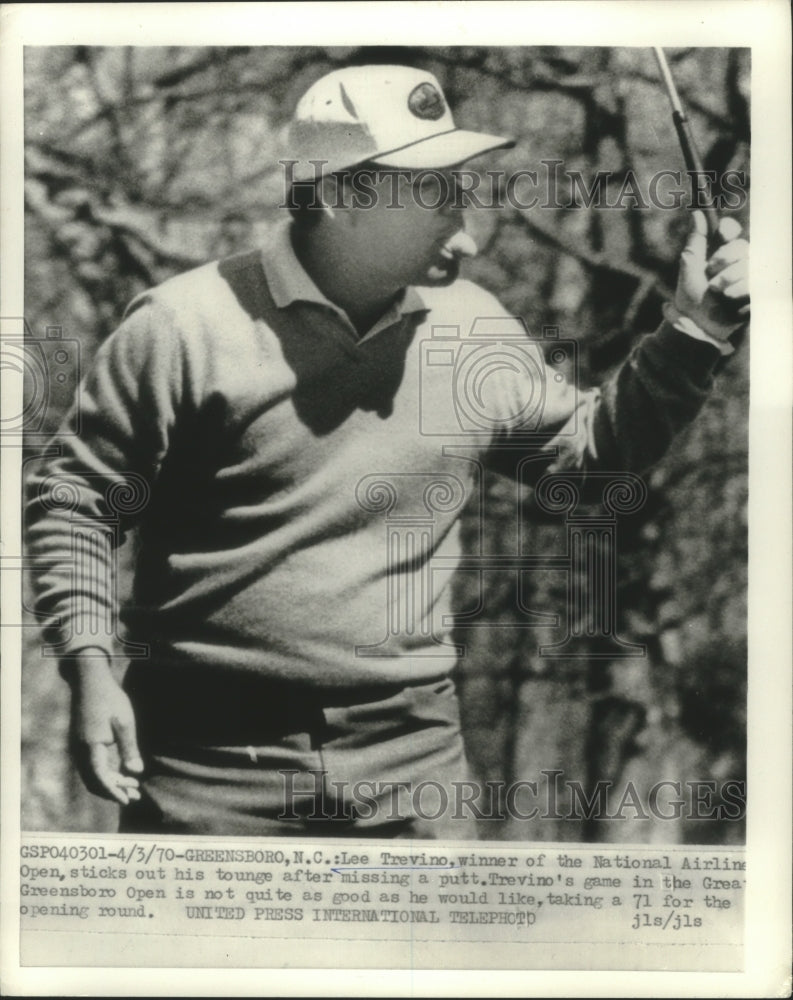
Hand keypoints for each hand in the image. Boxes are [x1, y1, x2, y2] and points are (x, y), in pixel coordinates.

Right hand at [65, 651, 143, 804]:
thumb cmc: (110, 700)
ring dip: (110, 784)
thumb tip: (137, 772)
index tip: (129, 799)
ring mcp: (78, 748)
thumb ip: (130, 748)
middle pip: (94, 782)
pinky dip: (104, 774)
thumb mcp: (125, 722)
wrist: (90, 682)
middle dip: (114, 791)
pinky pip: (90, 767)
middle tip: (136, 794)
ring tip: (132, 785)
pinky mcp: (80, 743)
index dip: (115, 792)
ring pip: (91, 776)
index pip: (101, 779)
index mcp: (90, 747)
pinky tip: (120, 772)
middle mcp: (80, 751)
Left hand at [674, 211, 749, 341]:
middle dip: (724, 259)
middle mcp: (736, 261)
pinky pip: (754, 283)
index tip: (723, 233)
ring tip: (718, 293)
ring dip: (729, 279)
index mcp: (719, 252)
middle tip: (711, 275)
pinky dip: (738, 292)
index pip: (730, 230)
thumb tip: (696, 212)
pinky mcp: (755, 292)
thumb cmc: (691, 298)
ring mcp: (748, 276)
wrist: (698, 326)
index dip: (728, 229)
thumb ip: (696, 241)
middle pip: (741, 246)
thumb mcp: (690, 268)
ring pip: (748, 265)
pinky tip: (729, 300)